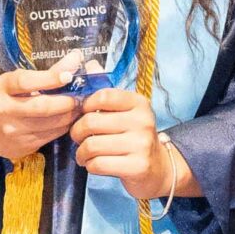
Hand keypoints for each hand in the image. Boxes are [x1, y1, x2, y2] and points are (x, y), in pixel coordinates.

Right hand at [0, 56, 81, 163]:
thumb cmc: (7, 98)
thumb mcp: (18, 81)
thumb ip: (46, 73)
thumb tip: (76, 58)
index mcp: (3, 88)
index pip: (27, 82)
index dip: (50, 78)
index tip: (69, 75)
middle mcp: (5, 110)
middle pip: (43, 106)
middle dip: (68, 100)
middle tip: (82, 94)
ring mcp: (13, 131)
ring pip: (51, 123)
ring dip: (71, 113)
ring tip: (79, 104)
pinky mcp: (23, 146)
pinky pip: (52, 135)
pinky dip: (65, 125)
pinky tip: (69, 118)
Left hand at [70, 88, 196, 200]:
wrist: (157, 169)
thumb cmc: (134, 137)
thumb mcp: (125, 112)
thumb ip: (106, 91)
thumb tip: (89, 64)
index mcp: (138, 103)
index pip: (102, 96)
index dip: (85, 106)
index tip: (83, 114)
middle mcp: (143, 120)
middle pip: (91, 122)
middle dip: (77, 133)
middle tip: (78, 138)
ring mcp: (141, 144)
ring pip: (92, 145)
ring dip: (81, 153)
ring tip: (84, 154)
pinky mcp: (137, 166)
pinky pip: (98, 164)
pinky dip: (90, 166)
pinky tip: (94, 164)